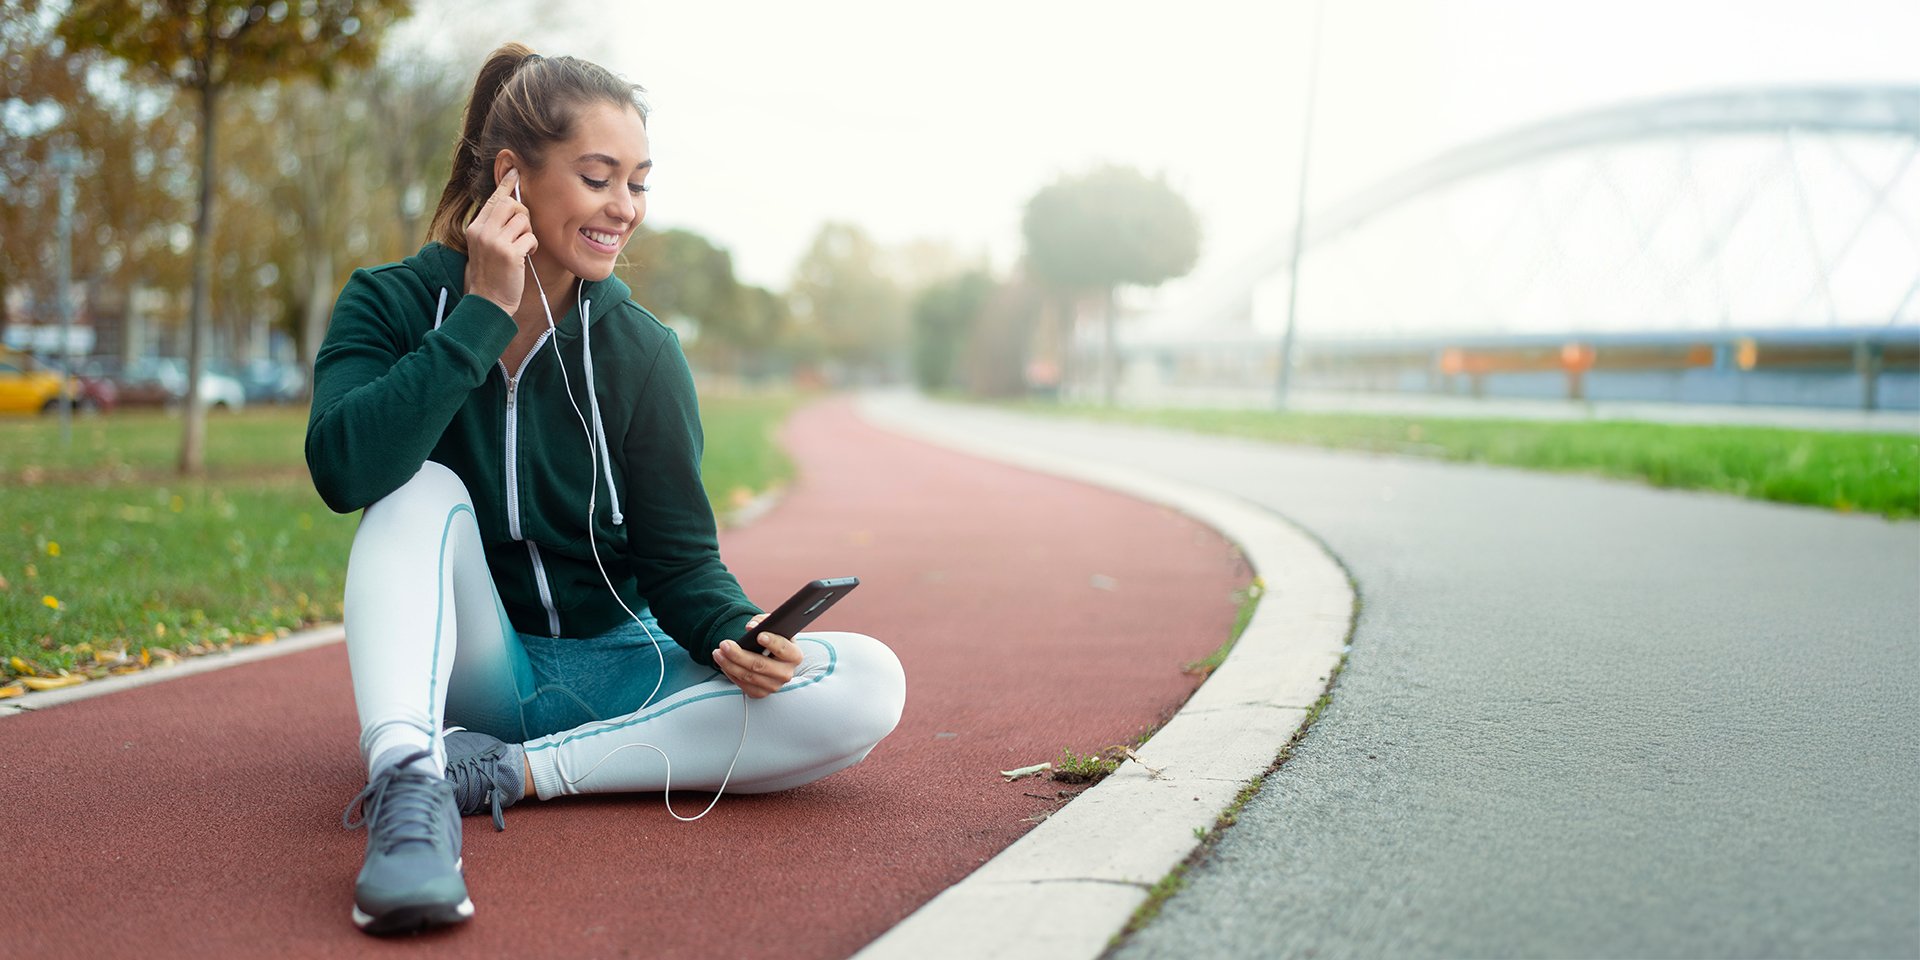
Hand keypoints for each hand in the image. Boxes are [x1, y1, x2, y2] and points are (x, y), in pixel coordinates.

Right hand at [464, 168, 536, 314]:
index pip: (493, 199)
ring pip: (523, 220)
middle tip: (522, 232)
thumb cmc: (492, 274)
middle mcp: (482, 231)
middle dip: (523, 215)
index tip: (514, 171)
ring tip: (521, 248)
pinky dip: (532, 246)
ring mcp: (495, 242)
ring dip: (528, 233)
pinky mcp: (509, 253)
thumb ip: (494, 226)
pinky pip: (531, 237)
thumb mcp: (486, 246)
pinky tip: (525, 257)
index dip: (506, 184)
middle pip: (511, 205)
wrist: (489, 302)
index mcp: (475, 227)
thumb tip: (511, 203)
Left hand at [713, 614, 798, 698]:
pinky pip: (742, 685)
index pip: (784, 649)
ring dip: (729, 664)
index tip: (759, 635)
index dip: (773, 642)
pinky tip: (723, 663)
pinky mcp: (761, 693)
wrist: (772, 658)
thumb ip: (763, 621)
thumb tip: (751, 627)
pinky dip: (731, 673)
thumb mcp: (772, 627)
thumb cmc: (772, 639)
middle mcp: (786, 673)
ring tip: (717, 652)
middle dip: (739, 654)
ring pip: (748, 676)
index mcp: (794, 655)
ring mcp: (774, 686)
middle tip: (724, 644)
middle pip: (760, 665)